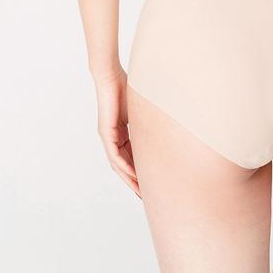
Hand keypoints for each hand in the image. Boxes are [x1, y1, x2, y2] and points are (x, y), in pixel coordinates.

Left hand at [93, 67, 140, 198]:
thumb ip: (148, 121)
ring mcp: (108, 136)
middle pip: (123, 165)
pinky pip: (114, 155)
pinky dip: (124, 167)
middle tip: (145, 196)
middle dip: (134, 181)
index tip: (151, 182)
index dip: (140, 170)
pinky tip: (132, 175)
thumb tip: (167, 124)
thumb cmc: (126, 87)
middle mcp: (112, 137)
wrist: (110, 76)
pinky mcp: (106, 133)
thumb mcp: (141, 110)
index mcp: (121, 132)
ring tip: (140, 191)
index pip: (130, 156)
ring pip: (118, 164)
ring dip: (129, 178)